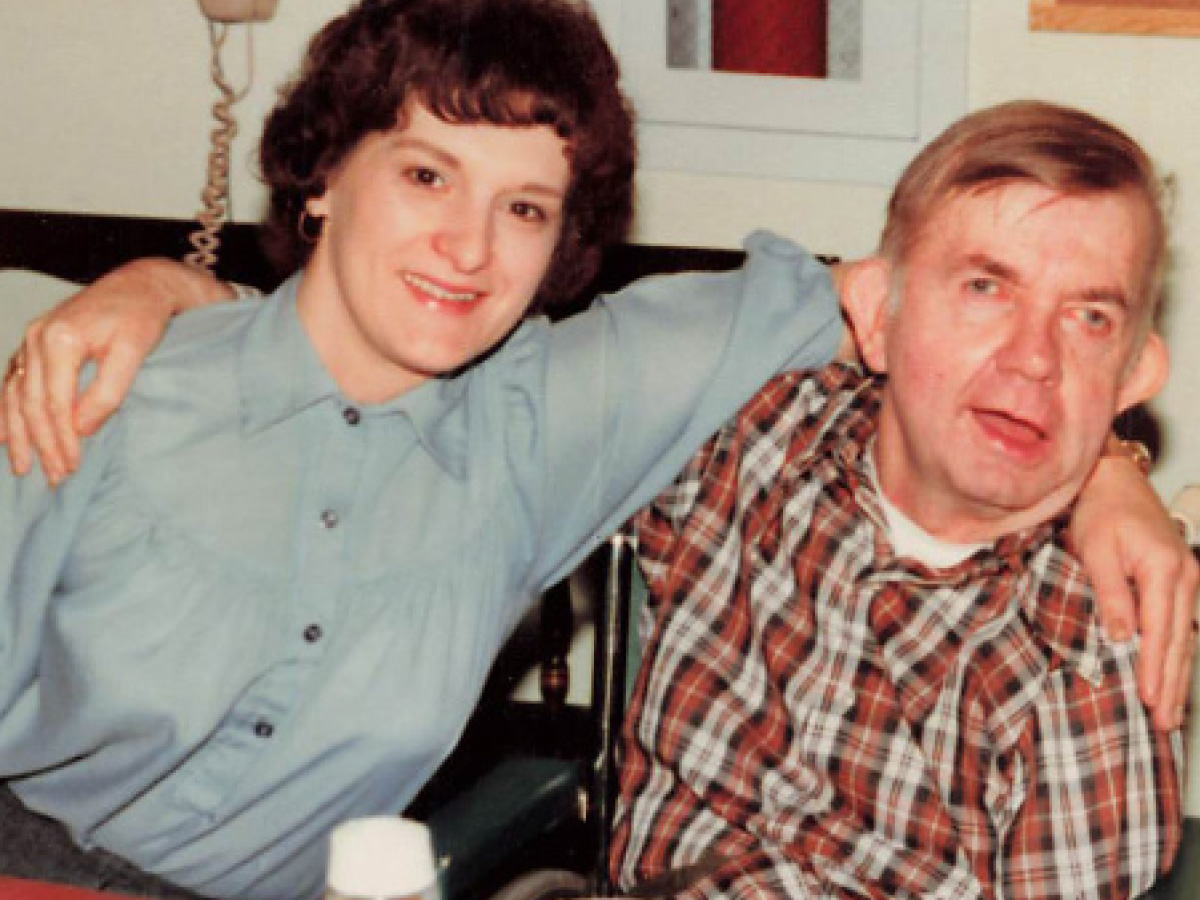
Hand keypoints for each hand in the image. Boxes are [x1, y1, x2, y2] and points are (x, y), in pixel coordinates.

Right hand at [0, 258, 231, 483]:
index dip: (61, 439)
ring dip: (19, 434)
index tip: (71, 466)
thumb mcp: (134, 352)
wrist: (140, 286)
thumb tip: (82, 429)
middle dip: (41, 444)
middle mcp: (37, 337)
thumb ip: (108, 390)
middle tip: (54, 477)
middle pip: (31, 403)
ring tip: (23, 466)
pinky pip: (12, 382)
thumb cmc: (141, 317)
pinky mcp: (35, 344)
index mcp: (59, 338)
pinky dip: (6, 410)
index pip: (53, 402)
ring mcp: (32, 340)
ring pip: (16, 395)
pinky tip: (3, 434)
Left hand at [1070, 450, 1199, 730]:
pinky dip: (1177, 652)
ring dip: (1178, 674)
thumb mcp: (1096, 549)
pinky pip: (1181, 624)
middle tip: (1166, 723)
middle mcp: (1184, 575)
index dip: (1155, 668)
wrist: (1113, 478)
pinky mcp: (1179, 579)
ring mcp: (1186, 577)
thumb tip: (1121, 637)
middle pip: (1180, 640)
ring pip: (1184, 636)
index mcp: (1164, 568)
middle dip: (1173, 683)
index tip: (1151, 699)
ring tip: (1172, 712)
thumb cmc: (1100, 509)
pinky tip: (1171, 674)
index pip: (1159, 630)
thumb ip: (1110, 593)